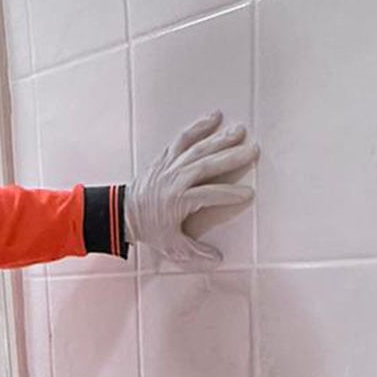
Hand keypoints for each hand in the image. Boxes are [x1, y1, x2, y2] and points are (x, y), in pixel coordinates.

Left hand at [127, 110, 256, 264]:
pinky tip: (214, 117)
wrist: (123, 212)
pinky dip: (198, 127)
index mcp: (179, 201)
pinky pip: (183, 138)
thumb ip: (195, 253)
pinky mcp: (166, 156)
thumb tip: (217, 260)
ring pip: (198, 148)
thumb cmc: (149, 228)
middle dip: (232, 157)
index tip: (248, 193)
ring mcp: (170, 165)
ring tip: (240, 131)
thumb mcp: (171, 246)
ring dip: (220, 139)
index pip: (210, 195)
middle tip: (253, 150)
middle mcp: (175, 179)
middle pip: (207, 165)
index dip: (230, 194)